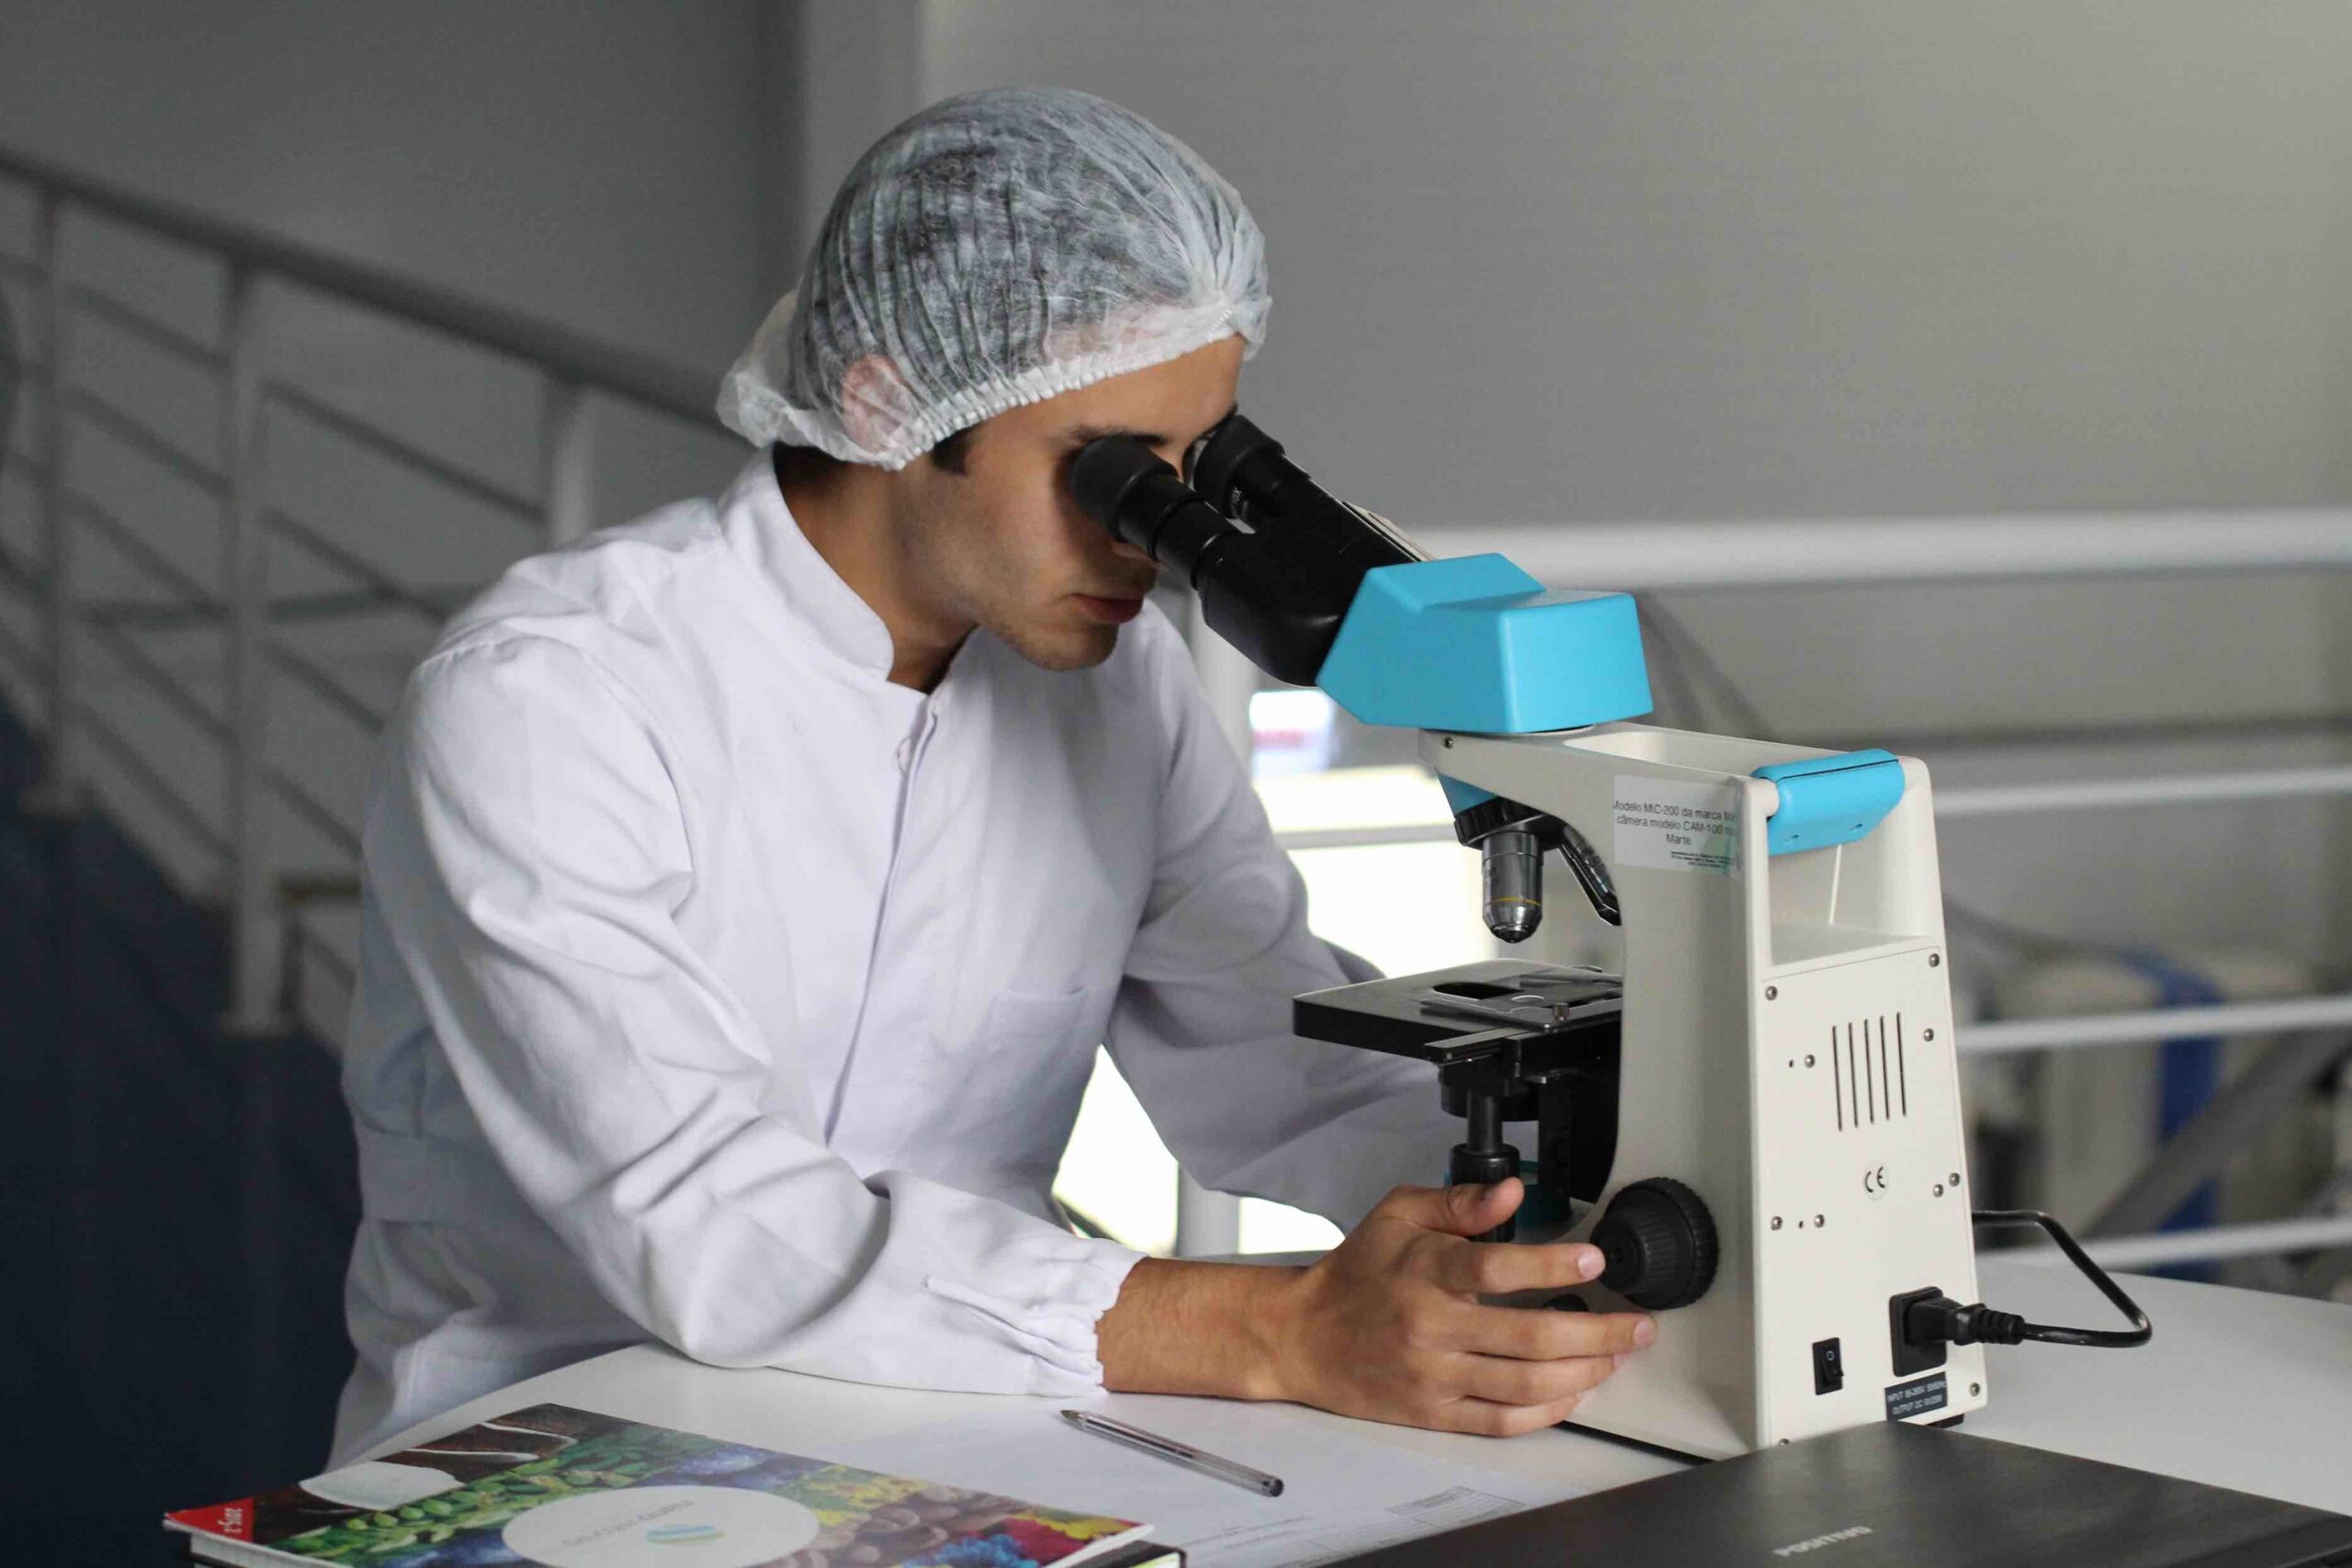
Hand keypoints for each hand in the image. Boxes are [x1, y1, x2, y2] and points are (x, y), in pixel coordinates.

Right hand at [1264, 1177, 1654, 1435]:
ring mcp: (1434, 1376)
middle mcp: (1431, 1326)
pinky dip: (1547, 1410)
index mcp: (1424, 1270)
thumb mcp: (1398, 1215)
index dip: (1551, 1264)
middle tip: (1636, 1325)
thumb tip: (1511, 1193)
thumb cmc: (1356, 1272)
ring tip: (1615, 1357)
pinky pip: (1501, 1421)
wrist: (1304, 1337)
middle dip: (1598, 1332)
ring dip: (1584, 1372)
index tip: (1593, 1259)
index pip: (1495, 1268)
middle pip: (1529, 1337)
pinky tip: (1574, 1391)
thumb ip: (1458, 1202)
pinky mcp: (1434, 1413)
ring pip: (1524, 1383)